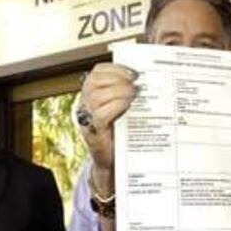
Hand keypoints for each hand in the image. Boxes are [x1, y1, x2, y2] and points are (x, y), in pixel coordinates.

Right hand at [77, 63, 137, 191]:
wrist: (114, 161)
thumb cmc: (120, 133)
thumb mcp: (123, 109)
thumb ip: (127, 94)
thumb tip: (144, 80)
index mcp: (91, 94)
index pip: (98, 72)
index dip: (115, 68)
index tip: (133, 72)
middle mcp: (85, 103)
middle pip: (95, 81)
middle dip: (118, 78)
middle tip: (136, 84)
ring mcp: (87, 118)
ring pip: (96, 95)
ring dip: (118, 91)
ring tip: (134, 94)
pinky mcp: (93, 132)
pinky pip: (100, 114)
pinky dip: (115, 106)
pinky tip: (127, 106)